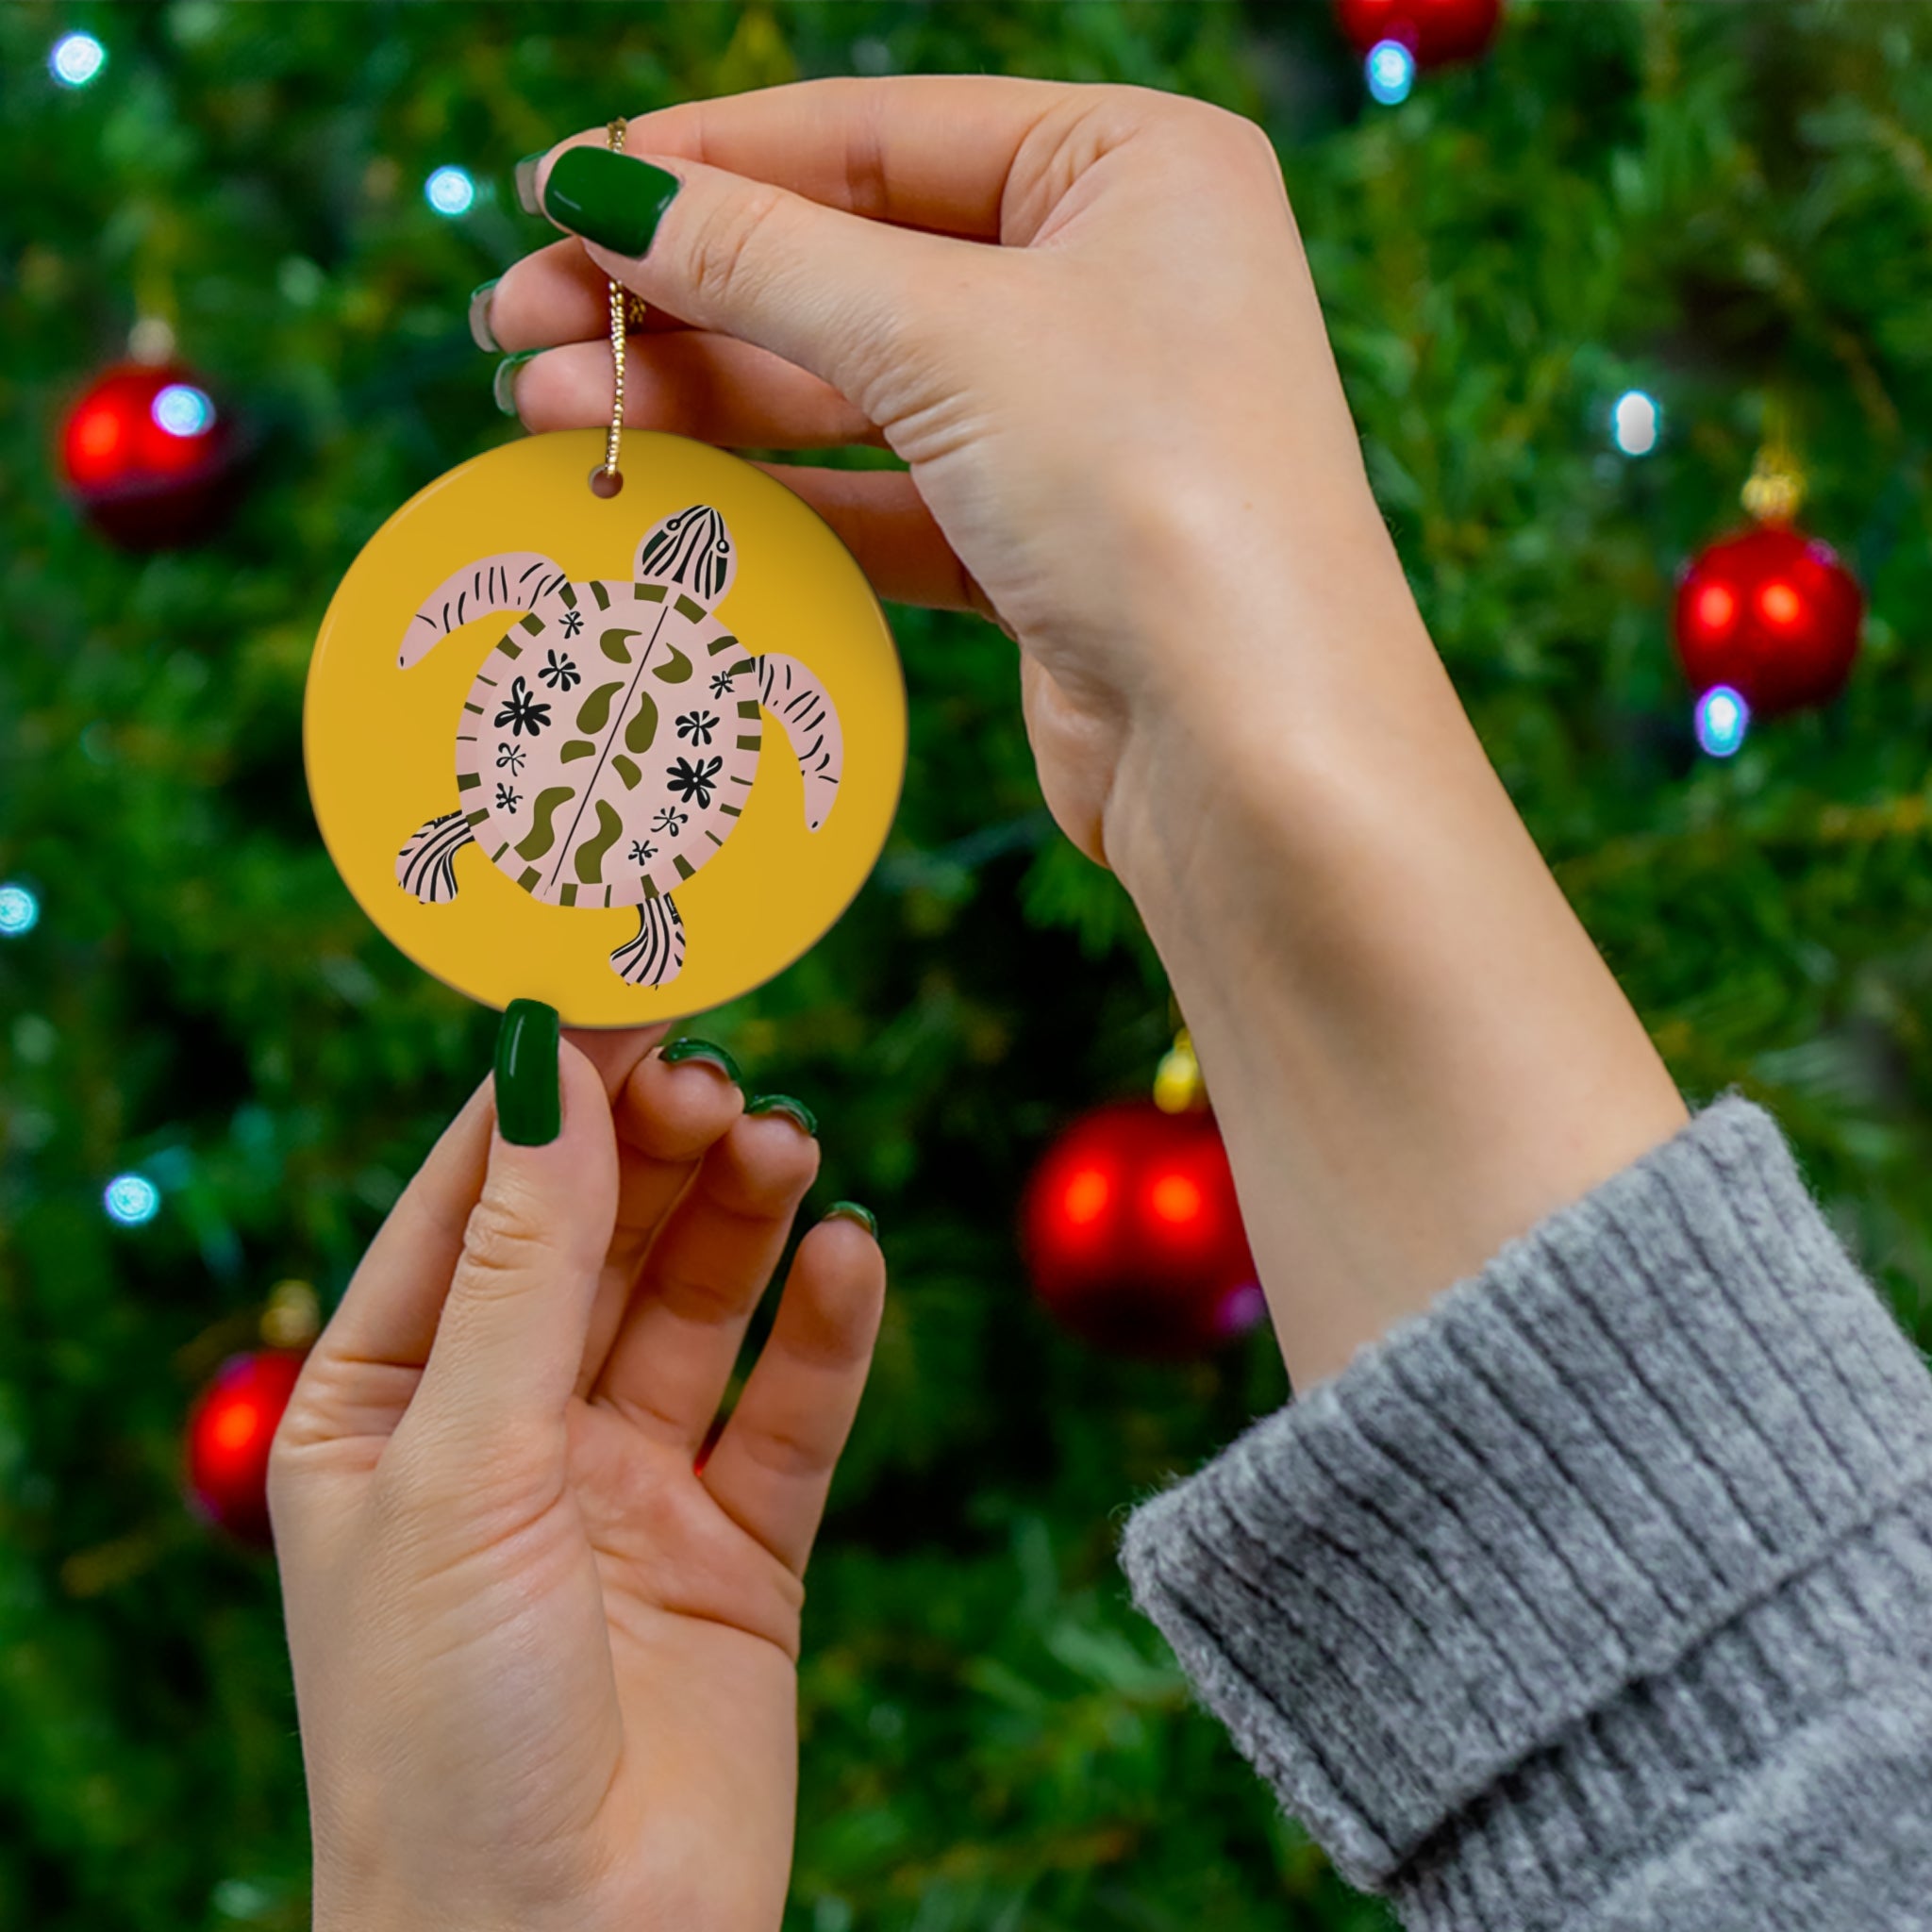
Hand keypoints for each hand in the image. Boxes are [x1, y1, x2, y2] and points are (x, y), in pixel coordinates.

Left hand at [269, 1023, 883, 1931]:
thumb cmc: (444, 1728)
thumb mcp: (463, 1465)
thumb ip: (523, 1265)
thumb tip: (551, 1070)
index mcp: (387, 1406)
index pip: (472, 1202)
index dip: (548, 1094)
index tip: (625, 989)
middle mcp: (508, 1433)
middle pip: (596, 1238)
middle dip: (654, 1150)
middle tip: (720, 1074)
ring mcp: (626, 1488)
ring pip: (696, 1306)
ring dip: (742, 1218)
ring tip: (786, 1145)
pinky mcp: (738, 1550)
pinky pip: (789, 1411)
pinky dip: (824, 1330)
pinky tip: (849, 1257)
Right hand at [483, 75, 1391, 876]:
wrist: (1255, 750)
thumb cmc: (1149, 492)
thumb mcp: (944, 336)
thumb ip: (763, 259)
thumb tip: (600, 188)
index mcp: (1132, 168)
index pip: (876, 134)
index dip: (705, 161)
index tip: (556, 190)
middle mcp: (1115, 282)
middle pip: (851, 262)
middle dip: (679, 293)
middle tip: (514, 322)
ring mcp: (1080, 422)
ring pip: (854, 388)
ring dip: (702, 399)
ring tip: (542, 409)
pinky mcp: (1045, 548)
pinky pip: (883, 497)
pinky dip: (774, 496)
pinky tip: (656, 491)